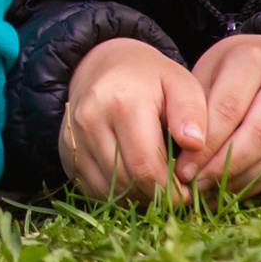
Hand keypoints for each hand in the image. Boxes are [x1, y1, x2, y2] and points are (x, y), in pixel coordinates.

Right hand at [59, 37, 205, 201]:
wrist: (102, 65)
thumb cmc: (150, 78)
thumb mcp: (180, 84)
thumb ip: (193, 113)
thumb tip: (195, 144)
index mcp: (122, 103)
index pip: (146, 166)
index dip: (170, 190)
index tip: (187, 194)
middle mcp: (90, 120)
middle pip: (126, 181)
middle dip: (154, 195)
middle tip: (175, 193)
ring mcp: (73, 136)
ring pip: (107, 189)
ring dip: (135, 196)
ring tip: (155, 185)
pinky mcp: (65, 150)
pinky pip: (92, 188)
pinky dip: (115, 192)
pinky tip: (133, 181)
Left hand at [176, 34, 260, 196]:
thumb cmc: (227, 68)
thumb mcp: (206, 72)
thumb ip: (196, 108)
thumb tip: (182, 152)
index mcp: (252, 61)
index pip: (228, 110)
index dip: (205, 144)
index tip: (182, 168)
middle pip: (256, 135)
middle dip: (222, 166)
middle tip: (195, 184)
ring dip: (239, 179)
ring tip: (208, 193)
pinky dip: (254, 182)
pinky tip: (228, 191)